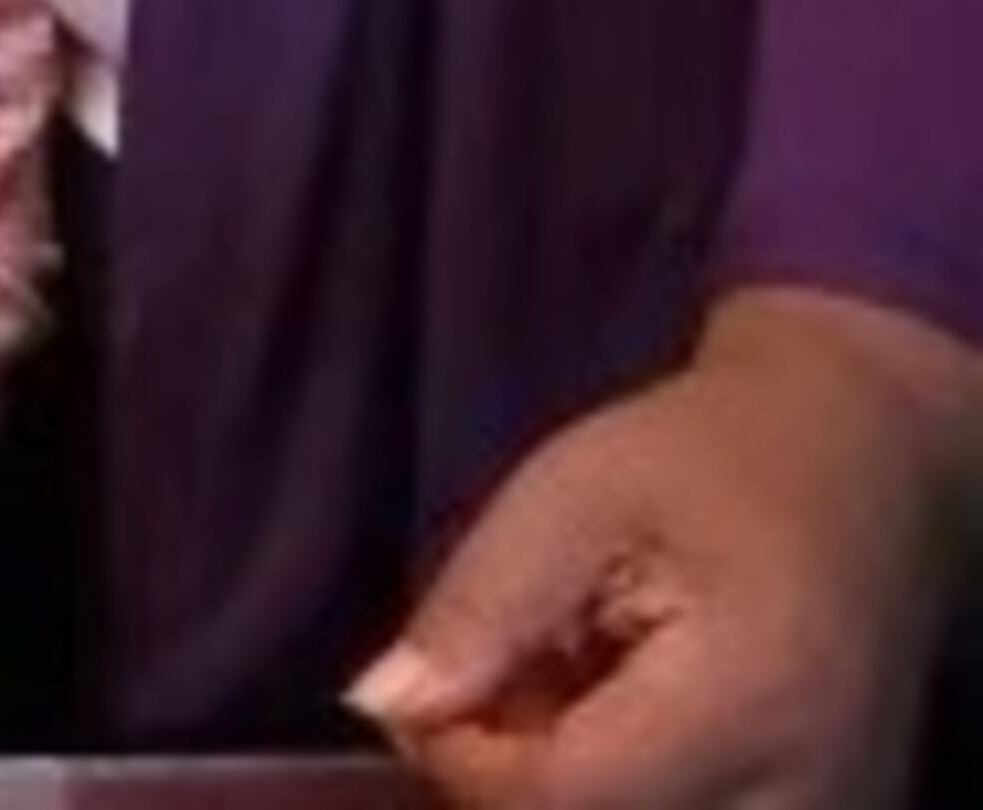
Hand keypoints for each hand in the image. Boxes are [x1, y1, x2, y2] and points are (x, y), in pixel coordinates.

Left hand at [352, 290, 982, 807]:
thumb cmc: (705, 462)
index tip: (429, 685)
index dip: (461, 756)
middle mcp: (802, 802)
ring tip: (571, 690)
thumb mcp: (572, 492)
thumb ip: (483, 604)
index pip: (563, 800)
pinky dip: (626, 796)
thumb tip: (380, 704)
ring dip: (569, 787)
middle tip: (506, 677)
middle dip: (513, 778)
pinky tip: (619, 725)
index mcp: (745, 704)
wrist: (857, 471)